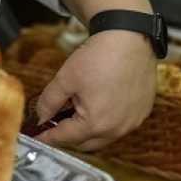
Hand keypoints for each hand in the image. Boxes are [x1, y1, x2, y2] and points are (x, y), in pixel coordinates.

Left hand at [33, 29, 155, 151]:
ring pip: (104, 136)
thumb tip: (38, 119)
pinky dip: (108, 121)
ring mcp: (133, 122)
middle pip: (85, 143)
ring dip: (90, 129)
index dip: (47, 136)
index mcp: (95, 123)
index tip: (37, 134)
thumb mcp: (65, 78)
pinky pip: (121, 125)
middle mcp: (117, 129)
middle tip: (57, 120)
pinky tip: (102, 102)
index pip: (64, 138)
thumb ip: (48, 103)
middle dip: (69, 134)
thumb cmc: (99, 56)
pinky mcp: (143, 112)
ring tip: (80, 107)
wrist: (130, 37)